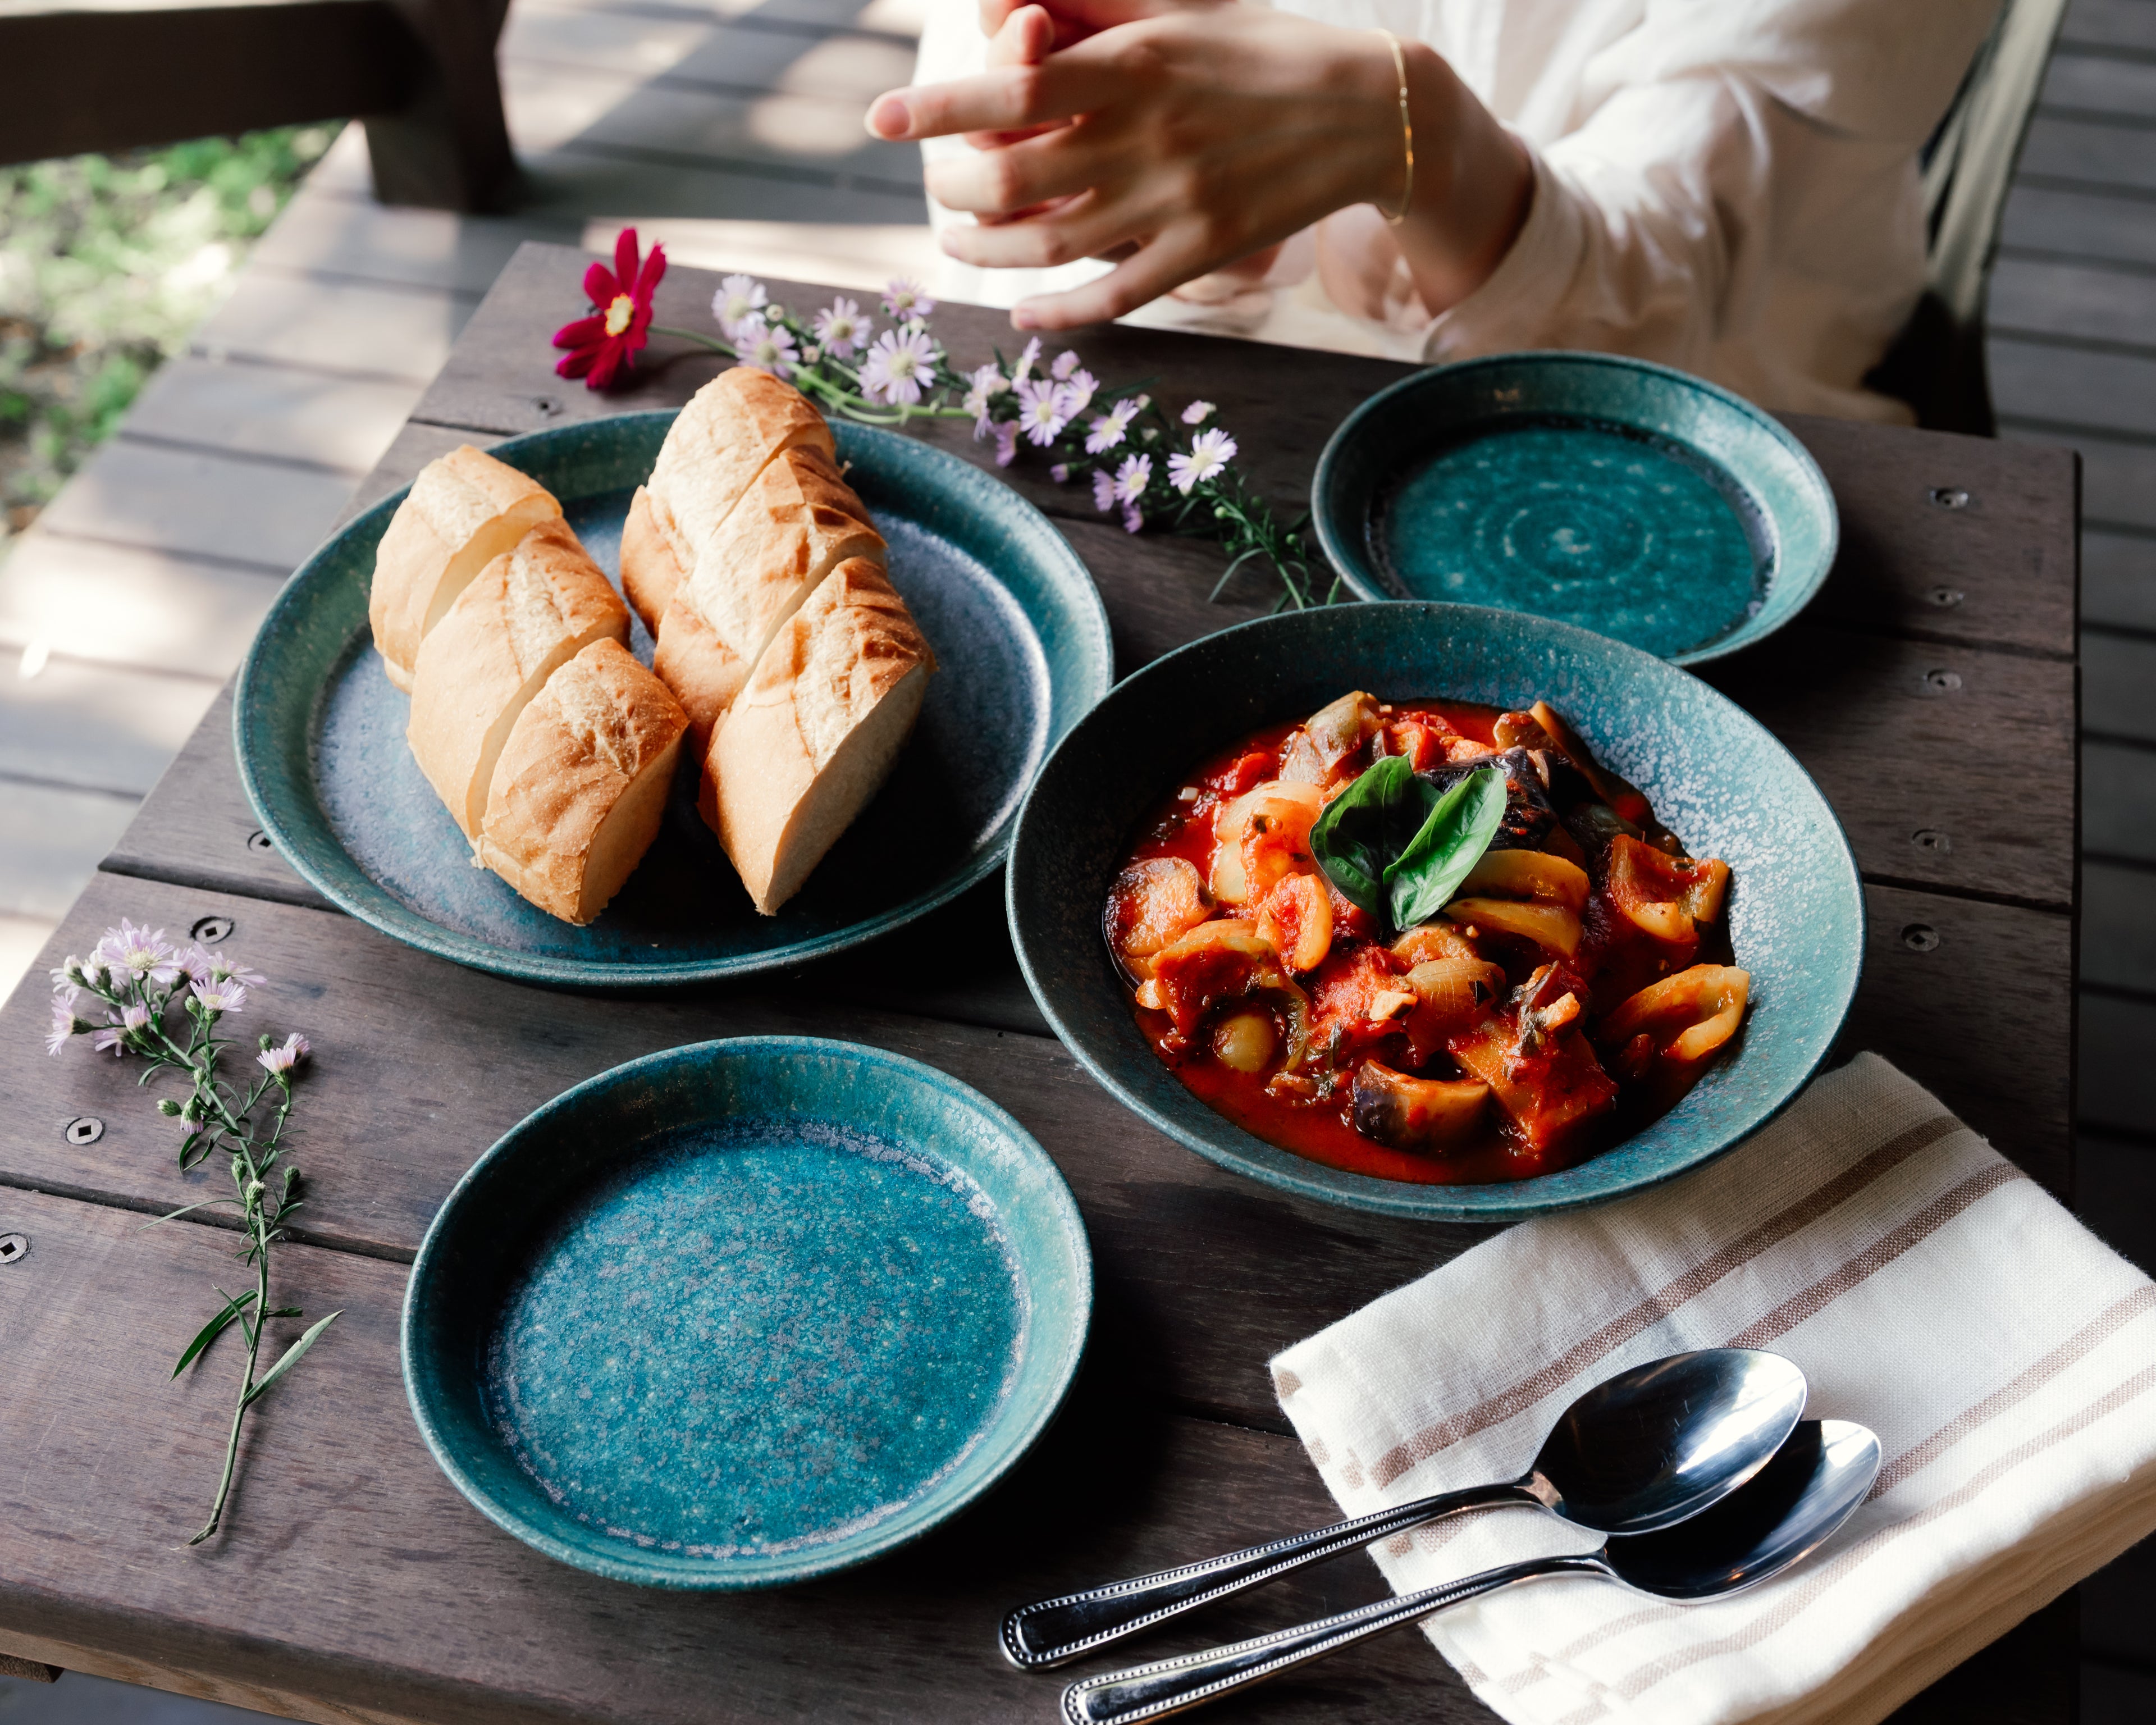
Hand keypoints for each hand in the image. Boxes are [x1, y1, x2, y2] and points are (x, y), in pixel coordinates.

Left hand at [868, 6, 1529, 329]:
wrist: (1368, 110)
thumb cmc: (1258, 46)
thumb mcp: (1174, 7)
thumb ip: (1087, 7)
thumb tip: (999, 14)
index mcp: (1133, 64)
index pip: (1011, 90)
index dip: (937, 109)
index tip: (883, 120)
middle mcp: (1145, 137)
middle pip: (1010, 180)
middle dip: (952, 190)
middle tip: (936, 188)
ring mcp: (1174, 203)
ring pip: (1046, 246)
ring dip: (985, 251)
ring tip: (958, 240)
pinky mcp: (1202, 253)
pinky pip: (1111, 296)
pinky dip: (1056, 313)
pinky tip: (1024, 314)